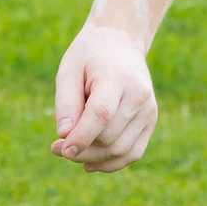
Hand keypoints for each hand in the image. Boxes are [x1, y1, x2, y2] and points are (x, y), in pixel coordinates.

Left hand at [51, 22, 157, 171]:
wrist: (120, 41)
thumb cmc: (88, 57)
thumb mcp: (68, 71)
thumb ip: (66, 103)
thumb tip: (64, 136)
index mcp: (116, 77)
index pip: (101, 114)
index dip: (81, 137)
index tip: (60, 149)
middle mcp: (138, 95)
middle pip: (109, 137)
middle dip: (81, 149)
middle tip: (55, 147)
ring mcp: (148, 109)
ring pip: (121, 150)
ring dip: (93, 159)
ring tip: (69, 153)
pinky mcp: (150, 120)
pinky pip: (133, 153)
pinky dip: (111, 163)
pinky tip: (89, 163)